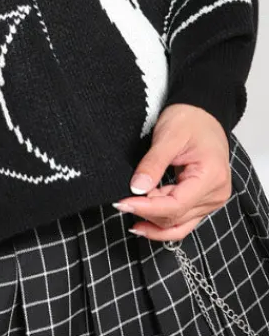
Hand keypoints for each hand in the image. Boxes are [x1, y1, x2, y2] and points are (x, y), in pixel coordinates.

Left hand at [111, 103, 231, 240]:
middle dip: (148, 214)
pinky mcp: (203, 199)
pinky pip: (182, 217)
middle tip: (120, 205)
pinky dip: (163, 217)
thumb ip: (153, 163)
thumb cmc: (189, 119)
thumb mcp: (168, 136)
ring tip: (129, 213)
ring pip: (180, 223)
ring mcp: (211, 199)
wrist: (203, 112)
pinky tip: (144, 215)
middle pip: (177, 217)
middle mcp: (216, 193)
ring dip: (154, 221)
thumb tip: (137, 188)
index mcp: (211, 177)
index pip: (176, 205)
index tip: (123, 204)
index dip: (148, 208)